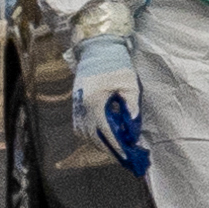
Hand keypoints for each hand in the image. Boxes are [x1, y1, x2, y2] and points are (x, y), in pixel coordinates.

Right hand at [71, 23, 141, 170]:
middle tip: (125, 157)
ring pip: (86, 135)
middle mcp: (82, 108)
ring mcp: (76, 107)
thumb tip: (132, 125)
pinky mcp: (76, 106)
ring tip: (117, 148)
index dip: (116, 146)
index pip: (105, 131)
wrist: (96, 50)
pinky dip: (92, 136)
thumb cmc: (116, 64)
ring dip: (100, 143)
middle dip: (109, 149)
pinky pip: (81, 128)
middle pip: (93, 138)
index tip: (127, 155)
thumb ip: (132, 104)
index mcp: (95, 102)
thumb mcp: (129, 83)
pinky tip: (105, 136)